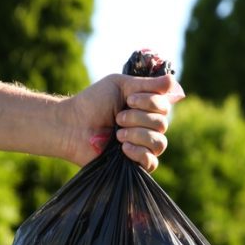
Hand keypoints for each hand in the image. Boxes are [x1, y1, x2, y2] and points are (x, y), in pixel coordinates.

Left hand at [61, 73, 184, 171]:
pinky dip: (139, 153)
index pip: (165, 106)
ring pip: (159, 143)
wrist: (72, 125)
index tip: (129, 100)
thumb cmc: (92, 103)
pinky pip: (152, 162)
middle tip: (118, 118)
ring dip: (137, 135)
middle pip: (162, 124)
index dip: (150, 102)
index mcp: (145, 108)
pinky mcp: (134, 164)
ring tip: (117, 134)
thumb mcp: (120, 85)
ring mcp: (142, 146)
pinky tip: (123, 149)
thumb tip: (172, 80)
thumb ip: (147, 84)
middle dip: (139, 119)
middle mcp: (147, 127)